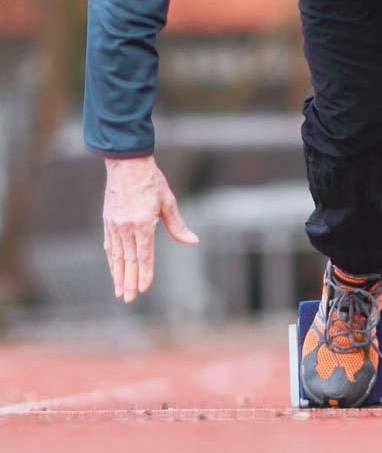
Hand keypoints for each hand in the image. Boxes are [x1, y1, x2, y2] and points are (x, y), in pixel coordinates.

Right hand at [103, 155, 198, 302]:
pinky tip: (113, 269)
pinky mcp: (108, 221)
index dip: (144, 273)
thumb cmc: (152, 182)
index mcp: (143, 223)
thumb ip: (177, 225)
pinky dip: (112, 260)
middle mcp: (126, 227)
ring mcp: (115, 224)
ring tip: (119, 291)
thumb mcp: (168, 202)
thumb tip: (192, 241)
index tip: (143, 288)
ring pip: (117, 255)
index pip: (144, 255)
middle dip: (129, 281)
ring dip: (118, 274)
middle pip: (129, 260)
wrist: (127, 165)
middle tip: (128, 299)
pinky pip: (109, 245)